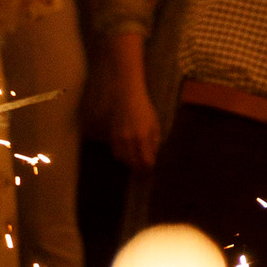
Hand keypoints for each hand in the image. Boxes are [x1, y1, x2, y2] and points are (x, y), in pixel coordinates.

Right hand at [95, 43, 160, 174]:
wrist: (126, 95)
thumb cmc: (144, 108)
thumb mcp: (155, 124)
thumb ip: (154, 141)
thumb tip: (153, 154)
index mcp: (142, 137)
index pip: (145, 161)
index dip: (148, 169)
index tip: (152, 171)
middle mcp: (129, 140)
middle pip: (133, 163)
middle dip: (139, 168)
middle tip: (145, 171)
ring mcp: (119, 138)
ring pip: (123, 159)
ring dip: (130, 162)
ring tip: (137, 161)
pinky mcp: (112, 134)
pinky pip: (116, 151)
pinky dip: (122, 155)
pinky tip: (127, 152)